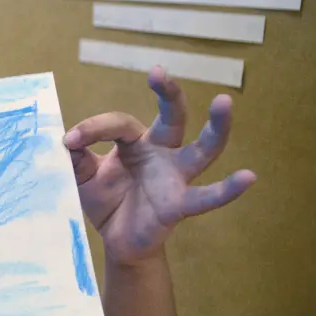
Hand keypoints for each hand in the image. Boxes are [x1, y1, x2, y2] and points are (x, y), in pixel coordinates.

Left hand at [64, 67, 256, 266]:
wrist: (118, 242)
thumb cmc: (107, 202)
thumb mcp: (84, 178)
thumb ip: (77, 159)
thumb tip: (67, 141)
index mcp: (136, 142)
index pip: (119, 124)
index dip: (93, 129)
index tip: (70, 140)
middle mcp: (161, 152)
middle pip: (172, 118)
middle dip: (167, 94)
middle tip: (158, 72)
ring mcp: (175, 177)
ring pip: (203, 148)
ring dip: (215, 126)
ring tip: (223, 101)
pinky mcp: (180, 204)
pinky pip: (207, 197)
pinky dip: (228, 189)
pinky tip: (249, 177)